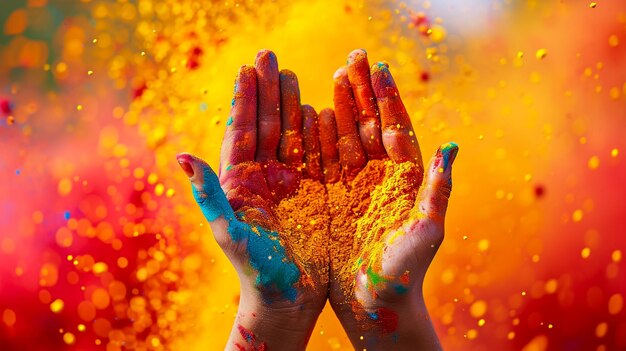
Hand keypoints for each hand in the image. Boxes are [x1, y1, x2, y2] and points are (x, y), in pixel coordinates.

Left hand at [176, 50, 328, 349]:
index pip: (241, 132)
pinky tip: (320, 108)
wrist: (288, 299)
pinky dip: (318, 131)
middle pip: (266, 125)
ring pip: (290, 135)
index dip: (244, 100)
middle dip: (267, 90)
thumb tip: (182, 156)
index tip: (246, 68)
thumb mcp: (229, 232)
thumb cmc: (254, 271)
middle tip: (270, 56)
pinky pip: (317, 156)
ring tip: (292, 74)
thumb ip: (209, 195)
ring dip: (290, 103)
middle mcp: (264, 178)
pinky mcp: (316, 193)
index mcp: (240, 183)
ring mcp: (290, 184)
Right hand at [323, 49, 457, 349]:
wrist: (374, 302)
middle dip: (362, 92)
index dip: (387, 98)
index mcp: (406, 180)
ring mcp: (355, 185)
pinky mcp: (332, 199)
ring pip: (346, 137)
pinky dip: (317, 138)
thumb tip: (451, 147)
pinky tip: (311, 114)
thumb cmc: (405, 272)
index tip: (378, 67)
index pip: (396, 128)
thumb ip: (438, 191)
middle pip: (370, 124)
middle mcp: (381, 177)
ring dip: (340, 107)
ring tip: (333, 76)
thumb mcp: (425, 231)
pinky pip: (323, 162)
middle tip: (352, 58)